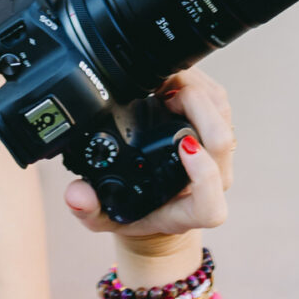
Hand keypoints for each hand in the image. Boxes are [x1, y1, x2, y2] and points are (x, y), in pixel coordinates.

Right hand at [63, 71, 234, 244]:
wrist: (158, 207)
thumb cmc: (136, 212)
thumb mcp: (103, 216)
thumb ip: (86, 209)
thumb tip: (75, 194)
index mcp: (187, 210)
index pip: (209, 200)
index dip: (203, 173)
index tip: (183, 145)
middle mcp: (210, 183)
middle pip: (222, 142)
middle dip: (195, 107)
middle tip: (161, 96)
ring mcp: (219, 157)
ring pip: (222, 115)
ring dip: (195, 90)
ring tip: (160, 83)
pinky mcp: (218, 133)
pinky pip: (219, 102)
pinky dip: (198, 84)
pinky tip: (171, 82)